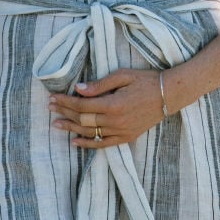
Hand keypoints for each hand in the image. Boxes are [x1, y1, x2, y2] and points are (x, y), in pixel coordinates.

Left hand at [49, 68, 164, 148]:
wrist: (169, 95)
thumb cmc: (145, 80)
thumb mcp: (122, 75)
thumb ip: (99, 85)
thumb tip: (78, 89)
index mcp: (113, 104)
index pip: (82, 105)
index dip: (65, 102)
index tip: (53, 98)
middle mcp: (116, 121)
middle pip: (83, 119)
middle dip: (65, 113)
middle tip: (50, 108)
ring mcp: (122, 131)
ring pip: (90, 133)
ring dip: (71, 129)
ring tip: (56, 124)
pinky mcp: (127, 137)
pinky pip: (104, 144)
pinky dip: (88, 144)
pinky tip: (75, 142)